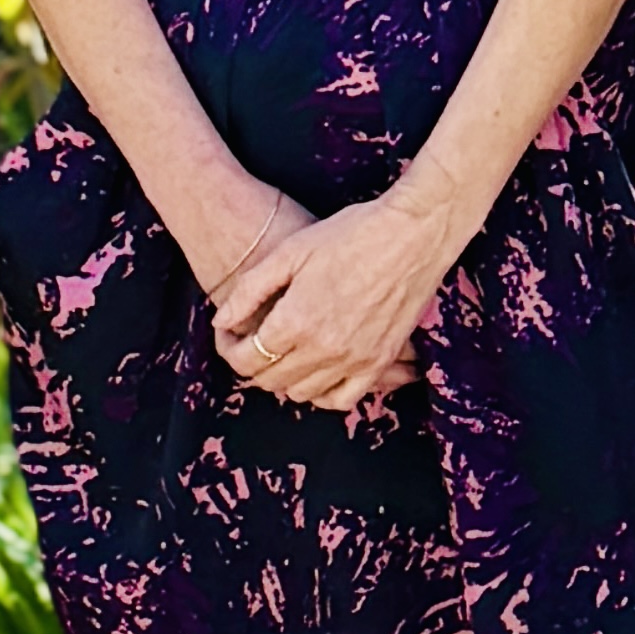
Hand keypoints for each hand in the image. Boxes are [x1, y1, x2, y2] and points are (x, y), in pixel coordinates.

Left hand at [208, 184, 442, 410]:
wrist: (412, 234)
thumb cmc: (350, 234)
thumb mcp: (290, 252)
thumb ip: (250, 291)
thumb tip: (222, 321)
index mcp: (295, 321)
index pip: (245, 358)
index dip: (227, 348)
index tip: (228, 332)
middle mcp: (323, 350)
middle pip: (269, 379)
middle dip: (250, 363)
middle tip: (249, 340)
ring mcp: (354, 360)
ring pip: (302, 393)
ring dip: (282, 378)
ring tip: (281, 352)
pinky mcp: (380, 362)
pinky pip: (342, 399)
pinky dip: (322, 393)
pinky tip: (315, 372)